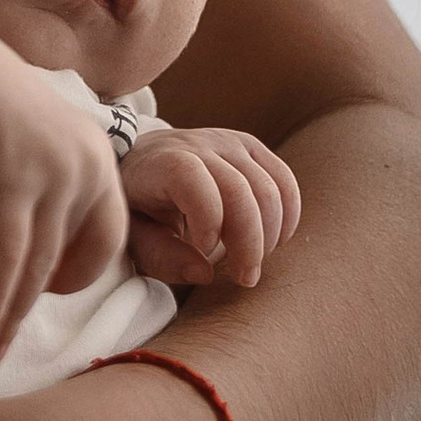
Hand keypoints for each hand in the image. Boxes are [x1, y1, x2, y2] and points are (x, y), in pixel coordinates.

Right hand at [0, 20, 130, 363]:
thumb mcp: (32, 157)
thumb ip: (46, 201)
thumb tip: (35, 262)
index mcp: (101, 165)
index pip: (104, 244)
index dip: (70, 279)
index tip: (23, 289)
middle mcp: (91, 168)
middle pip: (71, 261)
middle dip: (28, 307)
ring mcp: (54, 170)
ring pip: (37, 266)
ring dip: (4, 313)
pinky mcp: (11, 174)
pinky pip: (5, 253)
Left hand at [119, 122, 300, 288]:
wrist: (142, 161)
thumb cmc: (137, 205)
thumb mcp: (133, 235)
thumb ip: (161, 255)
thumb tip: (204, 274)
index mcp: (163, 162)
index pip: (193, 182)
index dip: (206, 221)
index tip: (203, 252)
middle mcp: (199, 145)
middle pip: (240, 190)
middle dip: (249, 243)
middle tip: (245, 278)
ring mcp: (229, 143)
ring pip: (269, 188)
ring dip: (269, 235)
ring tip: (253, 262)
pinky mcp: (251, 148)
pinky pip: (283, 181)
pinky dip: (287, 215)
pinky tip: (275, 242)